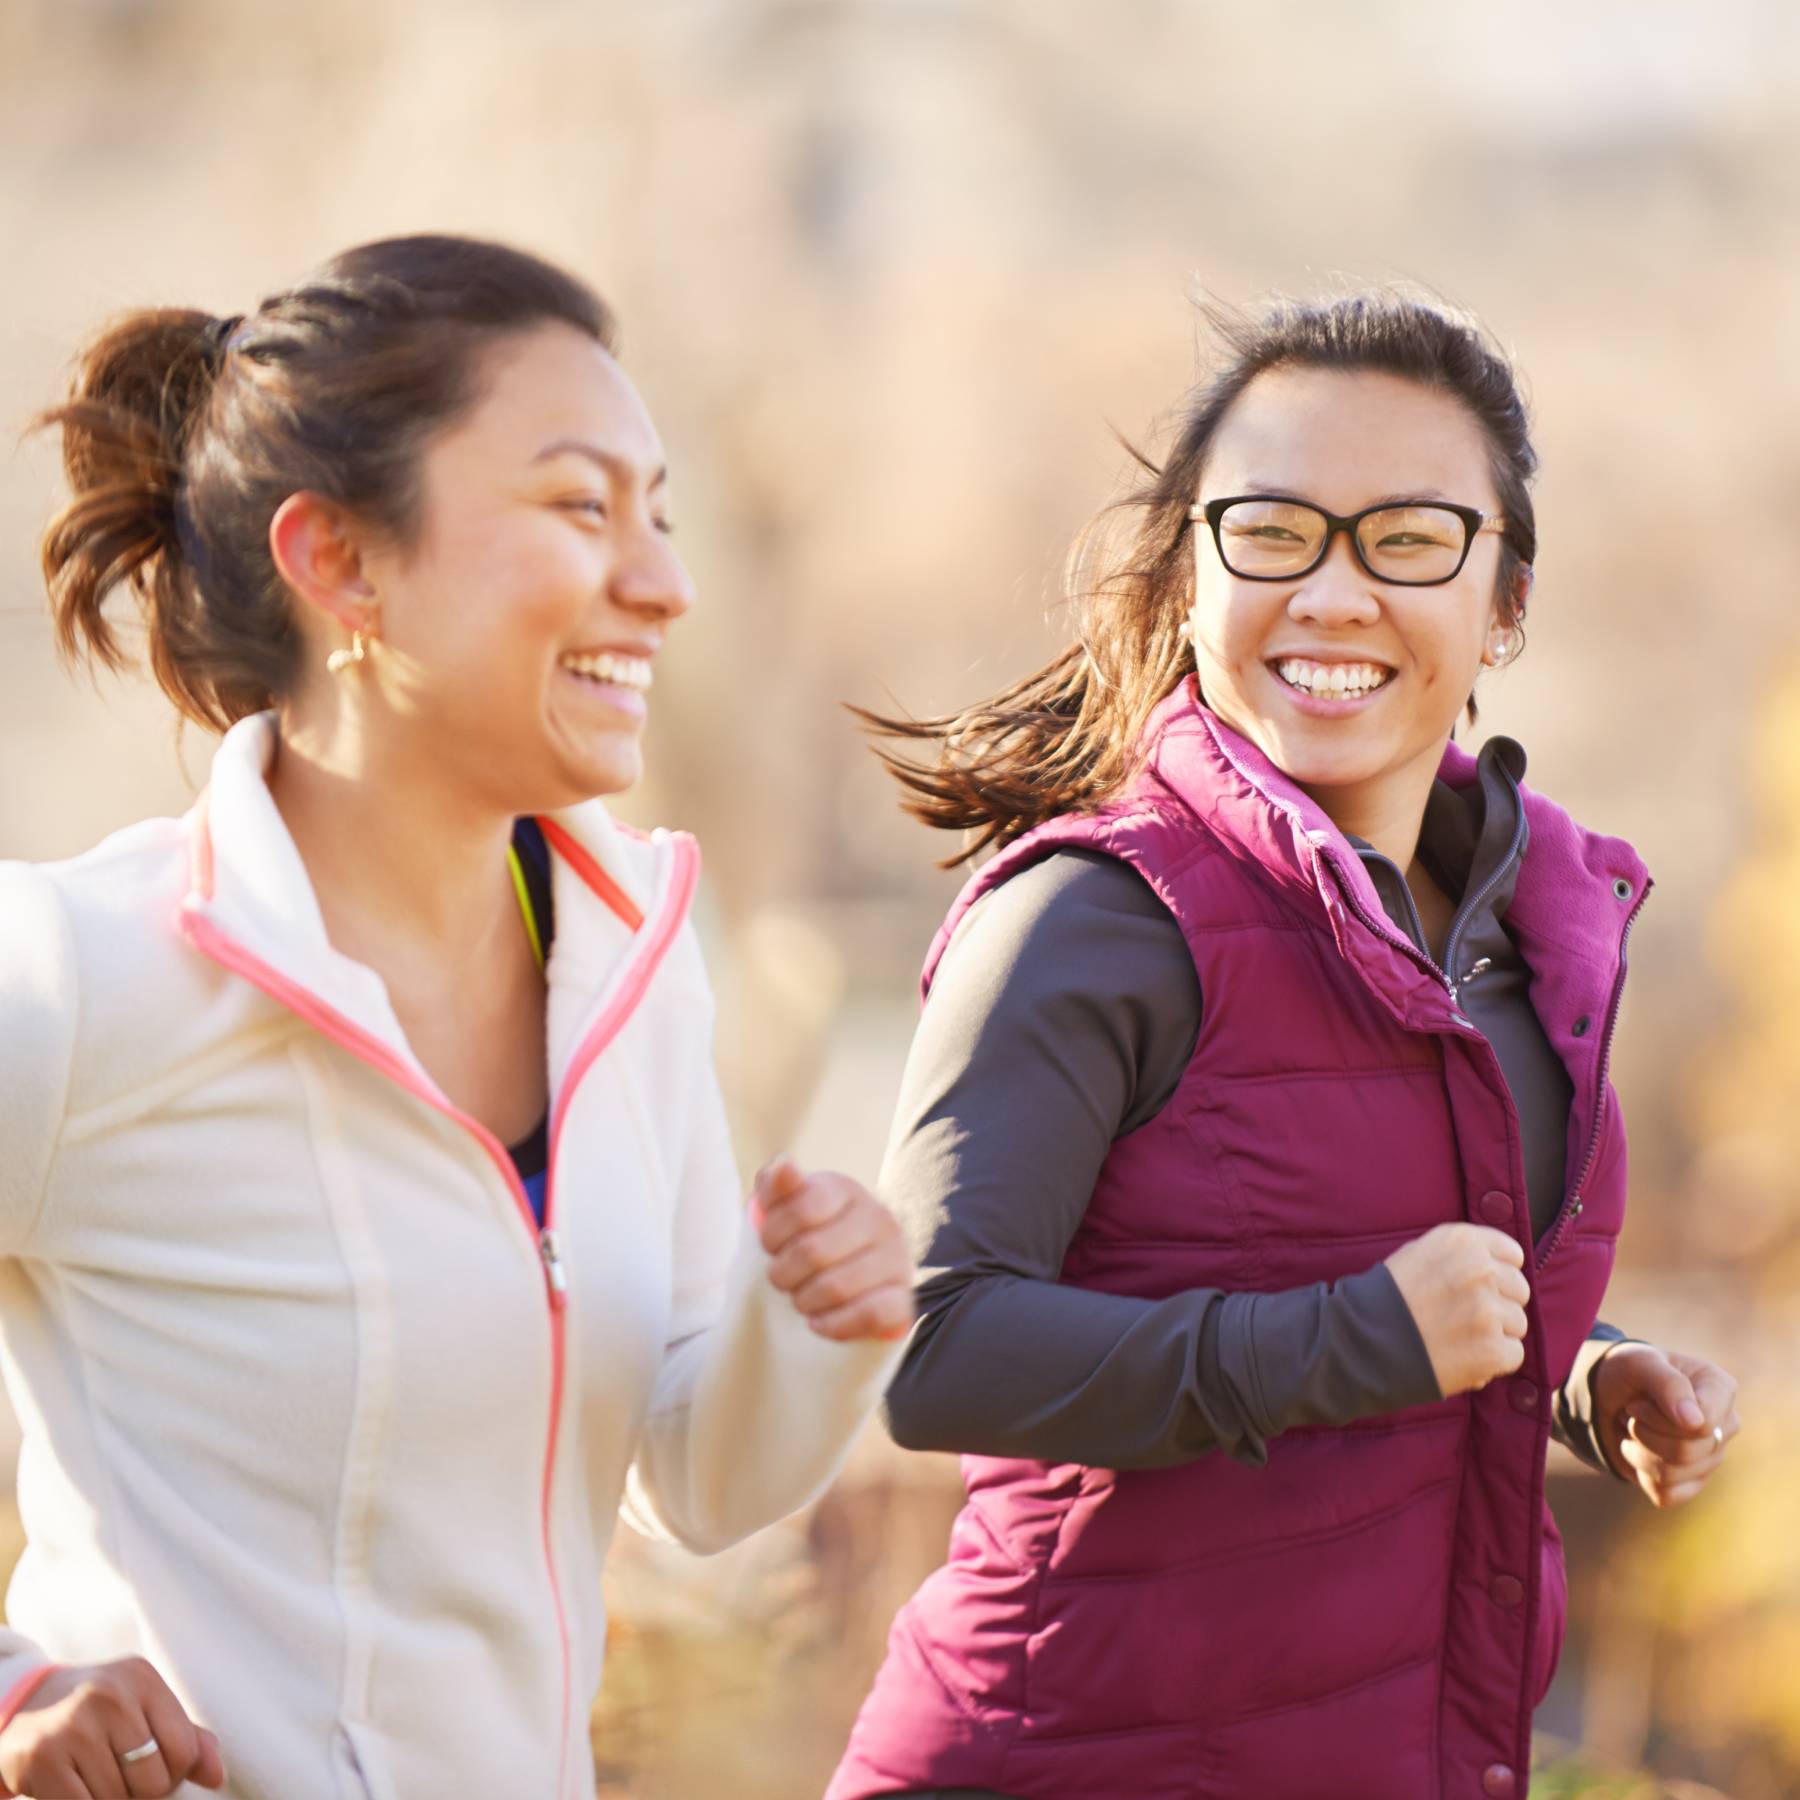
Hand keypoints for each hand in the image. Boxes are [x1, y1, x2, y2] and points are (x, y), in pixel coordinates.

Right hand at [0, 1659, 224, 1797]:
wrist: (24, 1707)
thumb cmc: (98, 1713)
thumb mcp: (143, 1709)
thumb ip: (185, 1737)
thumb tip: (218, 1776)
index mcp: (143, 1680)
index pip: (184, 1749)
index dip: (174, 1774)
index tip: (154, 1771)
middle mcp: (111, 1696)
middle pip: (153, 1780)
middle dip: (142, 1793)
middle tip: (121, 1779)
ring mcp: (74, 1726)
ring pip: (117, 1799)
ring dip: (109, 1799)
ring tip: (93, 1777)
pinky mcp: (43, 1758)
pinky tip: (74, 1787)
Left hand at [753, 1155, 913, 1342]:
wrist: (841, 1276)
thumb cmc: (804, 1238)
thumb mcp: (783, 1208)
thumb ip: (775, 1186)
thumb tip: (784, 1165)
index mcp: (845, 1190)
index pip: (801, 1209)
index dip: (773, 1235)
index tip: (771, 1245)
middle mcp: (878, 1218)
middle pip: (813, 1252)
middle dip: (783, 1274)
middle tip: (783, 1278)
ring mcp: (897, 1257)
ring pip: (837, 1287)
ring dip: (804, 1302)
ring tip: (802, 1299)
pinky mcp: (904, 1297)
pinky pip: (872, 1314)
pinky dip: (836, 1324)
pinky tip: (820, 1323)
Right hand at [1384, 1222, 1530, 1397]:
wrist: (1362, 1342)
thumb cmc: (1388, 1297)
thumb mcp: (1420, 1253)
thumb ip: (1463, 1253)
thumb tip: (1503, 1266)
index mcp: (1462, 1241)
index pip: (1513, 1254)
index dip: (1499, 1273)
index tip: (1481, 1287)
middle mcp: (1480, 1270)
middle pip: (1519, 1289)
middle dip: (1499, 1304)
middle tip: (1465, 1316)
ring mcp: (1487, 1311)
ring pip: (1518, 1323)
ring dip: (1495, 1333)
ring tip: (1459, 1337)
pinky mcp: (1491, 1349)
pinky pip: (1514, 1354)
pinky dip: (1493, 1360)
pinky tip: (1465, 1356)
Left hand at [1591, 1343, 1740, 1507]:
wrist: (1607, 1395)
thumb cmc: (1628, 1372)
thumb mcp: (1639, 1363)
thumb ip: (1668, 1384)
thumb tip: (1696, 1423)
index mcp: (1721, 1389)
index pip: (1700, 1425)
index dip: (1658, 1417)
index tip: (1639, 1399)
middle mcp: (1724, 1425)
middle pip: (1686, 1452)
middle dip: (1643, 1432)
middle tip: (1632, 1412)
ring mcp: (1712, 1457)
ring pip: (1672, 1475)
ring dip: (1638, 1451)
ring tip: (1635, 1429)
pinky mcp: (1693, 1483)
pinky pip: (1666, 1495)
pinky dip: (1642, 1474)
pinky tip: (1641, 1451)